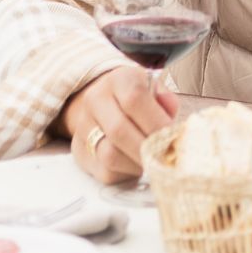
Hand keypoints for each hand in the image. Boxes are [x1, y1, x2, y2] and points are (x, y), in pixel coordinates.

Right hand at [60, 67, 177, 182]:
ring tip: (153, 162)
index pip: (135, 99)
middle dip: (146, 149)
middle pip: (119, 130)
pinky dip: (126, 173)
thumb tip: (171, 126)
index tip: (172, 137)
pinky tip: (136, 165)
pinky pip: (104, 171)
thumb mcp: (155, 89)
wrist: (103, 102)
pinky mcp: (79, 152)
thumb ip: (167, 103)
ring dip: (136, 164)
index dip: (156, 122)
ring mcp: (83, 127)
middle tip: (165, 157)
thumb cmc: (138, 98)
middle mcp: (95, 100)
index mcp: (119, 79)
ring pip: (109, 155)